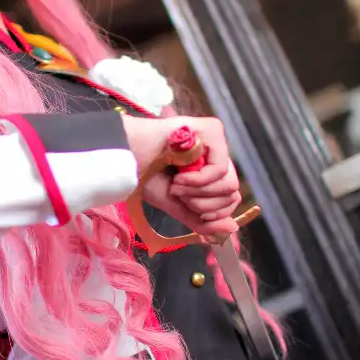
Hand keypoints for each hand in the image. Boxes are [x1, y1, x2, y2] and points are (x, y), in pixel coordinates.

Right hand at [121, 115, 240, 239]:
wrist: (126, 157)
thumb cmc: (147, 176)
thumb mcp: (177, 206)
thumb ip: (203, 221)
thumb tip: (232, 229)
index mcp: (211, 172)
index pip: (230, 200)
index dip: (210, 213)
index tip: (185, 206)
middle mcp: (217, 156)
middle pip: (232, 194)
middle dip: (202, 205)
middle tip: (177, 194)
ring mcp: (217, 142)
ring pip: (229, 184)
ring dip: (197, 193)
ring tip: (176, 184)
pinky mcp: (214, 130)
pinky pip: (220, 168)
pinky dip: (198, 181)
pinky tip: (179, 176)